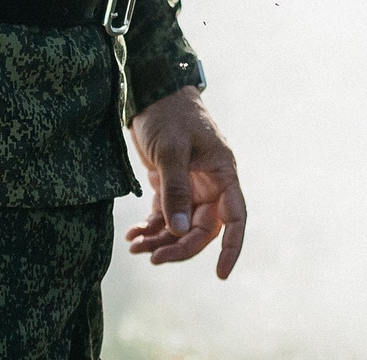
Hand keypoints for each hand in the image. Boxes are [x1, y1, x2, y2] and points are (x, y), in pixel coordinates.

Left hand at [124, 85, 245, 277]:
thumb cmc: (169, 114)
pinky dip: (150, 228)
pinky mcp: (169, 186)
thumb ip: (175, 191)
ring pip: (180, 227)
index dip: (231, 247)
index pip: (235, 217)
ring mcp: (189, 187)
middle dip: (178, 247)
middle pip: (201, 230)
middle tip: (151, 257)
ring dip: (160, 241)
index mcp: (223, 174)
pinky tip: (132, 236)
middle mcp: (210, 185)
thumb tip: (178, 232)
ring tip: (134, 247)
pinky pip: (164, 217)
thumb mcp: (171, 150)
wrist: (151, 92)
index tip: (221, 274)